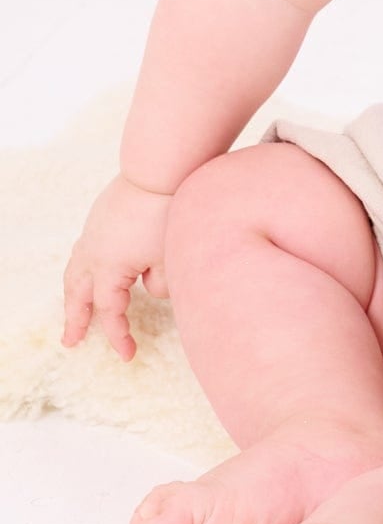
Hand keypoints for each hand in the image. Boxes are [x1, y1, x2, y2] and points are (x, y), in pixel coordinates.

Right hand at [62, 174, 173, 360]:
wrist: (162, 169)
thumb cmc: (168, 213)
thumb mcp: (169, 257)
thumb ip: (161, 283)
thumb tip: (151, 289)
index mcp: (109, 268)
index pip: (111, 312)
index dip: (118, 336)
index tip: (128, 355)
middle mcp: (94, 253)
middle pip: (78, 295)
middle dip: (76, 320)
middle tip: (72, 341)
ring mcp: (93, 233)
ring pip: (74, 272)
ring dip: (73, 294)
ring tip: (74, 309)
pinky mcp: (100, 217)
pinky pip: (82, 250)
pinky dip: (81, 267)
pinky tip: (91, 270)